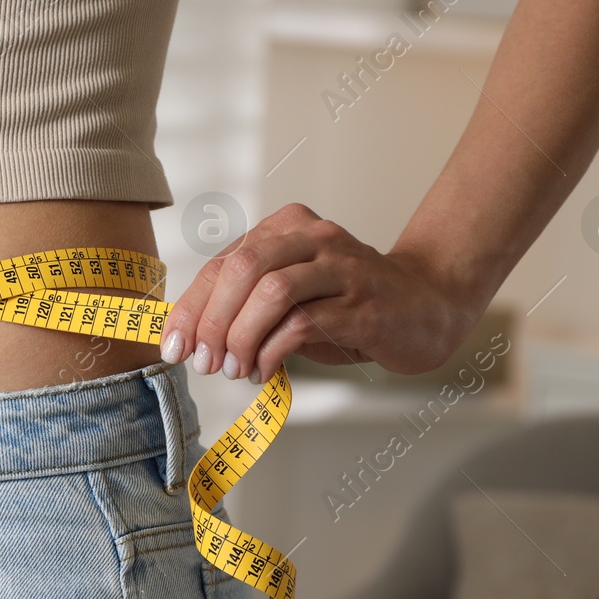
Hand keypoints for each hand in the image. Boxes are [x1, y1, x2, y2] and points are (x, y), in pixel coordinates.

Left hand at [159, 203, 482, 381]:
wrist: (424, 308)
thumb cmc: (347, 305)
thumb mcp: (292, 295)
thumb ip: (247, 303)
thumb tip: (192, 337)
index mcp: (287, 227)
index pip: (224, 262)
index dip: (192, 306)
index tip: (173, 345)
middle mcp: (315, 238)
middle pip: (243, 268)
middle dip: (212, 320)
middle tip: (203, 362)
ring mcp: (343, 267)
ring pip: (272, 292)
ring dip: (242, 337)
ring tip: (233, 370)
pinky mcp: (363, 304)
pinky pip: (303, 324)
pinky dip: (272, 352)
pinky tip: (264, 371)